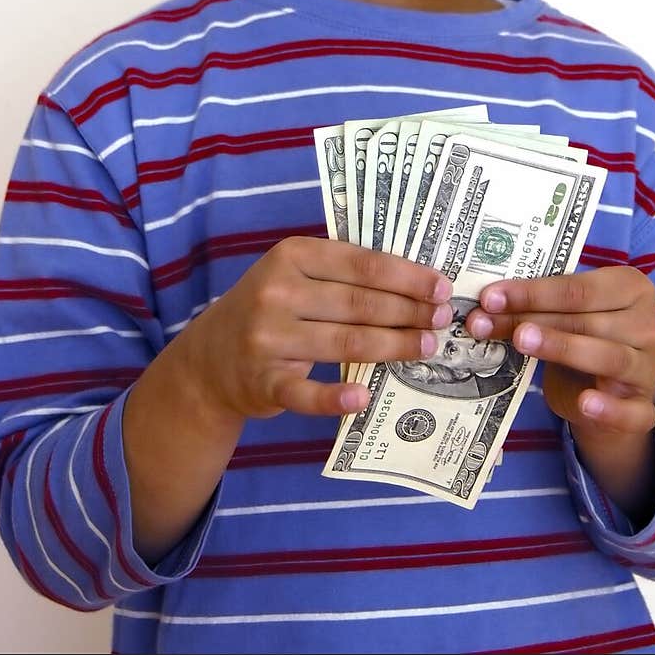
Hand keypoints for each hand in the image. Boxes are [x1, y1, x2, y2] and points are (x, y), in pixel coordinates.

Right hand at [183, 236, 452, 421]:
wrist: (210, 359)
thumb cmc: (271, 309)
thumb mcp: (295, 273)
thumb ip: (343, 271)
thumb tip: (416, 280)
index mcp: (292, 256)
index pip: (364, 264)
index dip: (408, 277)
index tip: (442, 288)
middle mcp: (278, 292)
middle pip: (360, 303)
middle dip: (409, 312)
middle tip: (443, 320)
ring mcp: (268, 338)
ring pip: (346, 342)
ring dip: (394, 346)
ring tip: (427, 347)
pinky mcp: (263, 381)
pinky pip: (305, 393)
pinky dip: (333, 397)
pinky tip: (362, 399)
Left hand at [466, 267, 654, 519]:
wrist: (611, 396)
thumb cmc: (585, 341)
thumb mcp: (565, 319)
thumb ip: (538, 308)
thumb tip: (486, 303)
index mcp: (630, 288)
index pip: (577, 288)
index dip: (531, 292)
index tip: (488, 297)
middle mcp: (646, 324)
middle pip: (584, 320)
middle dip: (530, 319)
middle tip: (485, 321)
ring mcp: (647, 368)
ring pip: (607, 356)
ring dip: (562, 347)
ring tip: (521, 341)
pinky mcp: (645, 409)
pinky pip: (629, 410)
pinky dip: (608, 407)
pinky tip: (585, 403)